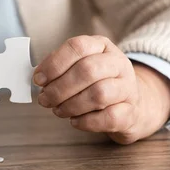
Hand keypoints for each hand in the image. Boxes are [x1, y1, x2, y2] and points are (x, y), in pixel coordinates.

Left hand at [33, 35, 169, 143]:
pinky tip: (75, 121)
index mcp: (101, 47)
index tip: (38, 79)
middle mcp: (118, 64)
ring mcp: (128, 88)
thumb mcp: (78, 68)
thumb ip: (58, 70)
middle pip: (87, 70)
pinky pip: (109, 117)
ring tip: (58, 110)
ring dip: (71, 105)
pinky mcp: (132, 112)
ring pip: (99, 94)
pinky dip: (86, 122)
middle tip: (44, 99)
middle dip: (59, 88)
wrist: (130, 105)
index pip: (77, 47)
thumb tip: (38, 78)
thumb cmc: (96, 84)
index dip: (54, 64)